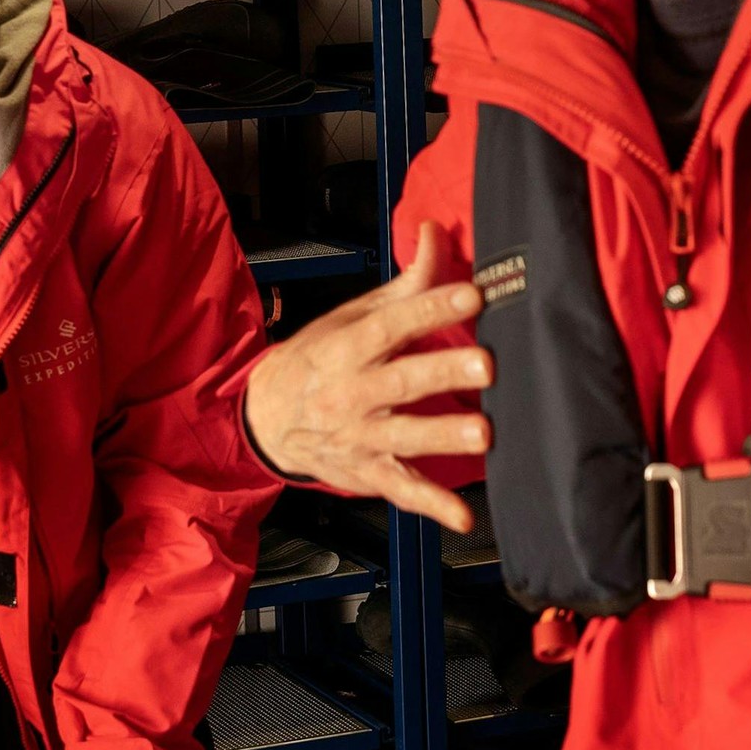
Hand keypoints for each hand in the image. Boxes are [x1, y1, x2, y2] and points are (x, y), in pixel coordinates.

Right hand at [244, 224, 492, 533]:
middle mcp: (350, 393)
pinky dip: (431, 506)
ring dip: (443, 435)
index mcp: (345, 348)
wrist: (265, 419)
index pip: (390, 325)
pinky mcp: (366, 473)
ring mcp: (358, 437)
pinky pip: (401, 490)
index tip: (471, 297)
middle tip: (485, 364)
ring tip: (482, 433)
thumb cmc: (315, 362)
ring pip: (404, 437)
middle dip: (444, 372)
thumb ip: (403, 285)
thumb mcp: (350, 318)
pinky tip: (462, 516)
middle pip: (401, 381)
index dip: (430, 309)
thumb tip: (433, 233)